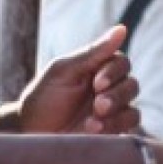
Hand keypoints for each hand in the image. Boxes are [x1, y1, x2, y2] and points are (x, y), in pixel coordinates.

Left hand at [19, 26, 139, 134]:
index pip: (122, 62)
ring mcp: (111, 114)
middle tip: (98, 105)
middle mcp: (108, 90)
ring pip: (132, 109)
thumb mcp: (63, 72)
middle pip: (131, 85)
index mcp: (97, 69)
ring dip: (116, 115)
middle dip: (116, 95)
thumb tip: (122, 28)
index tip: (97, 84)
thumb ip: (93, 52)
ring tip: (92, 124)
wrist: (30, 134)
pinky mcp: (111, 134)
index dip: (114, 72)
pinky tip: (94, 131)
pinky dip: (115, 128)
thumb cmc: (42, 99)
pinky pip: (129, 128)